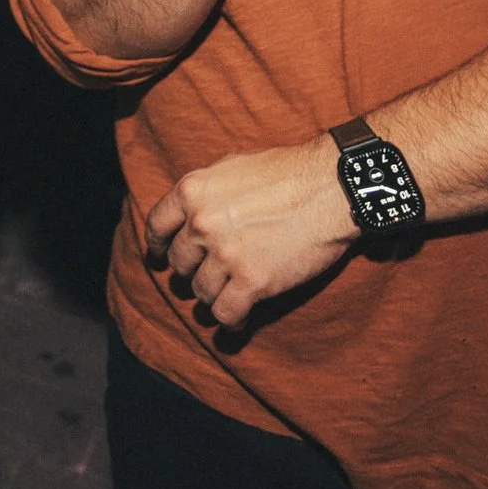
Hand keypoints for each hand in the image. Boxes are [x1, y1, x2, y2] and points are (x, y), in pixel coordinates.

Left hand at [145, 135, 356, 329]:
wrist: (330, 188)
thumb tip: (192, 213)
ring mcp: (225, 253)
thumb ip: (207, 193)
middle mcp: (202, 223)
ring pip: (201, 291)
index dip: (158, 246)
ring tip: (230, 292)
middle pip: (180, 262)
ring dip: (213, 295)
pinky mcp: (252, 281)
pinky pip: (225, 313)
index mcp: (192, 191)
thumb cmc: (287, 173)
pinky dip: (230, 320)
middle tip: (213, 272)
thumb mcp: (233, 168)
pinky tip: (240, 318)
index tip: (160, 257)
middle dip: (193, 269)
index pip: (157, 226)